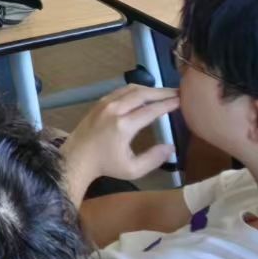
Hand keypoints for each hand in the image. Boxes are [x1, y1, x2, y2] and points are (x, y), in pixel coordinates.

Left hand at [63, 85, 179, 194]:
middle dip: (162, 92)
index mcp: (123, 126)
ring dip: (150, 89)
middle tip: (177, 92)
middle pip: (142, 94)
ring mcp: (105, 103)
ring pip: (131, 89)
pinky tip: (145, 93)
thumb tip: (171, 147)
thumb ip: (153, 159)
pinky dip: (136, 90)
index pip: (150, 110)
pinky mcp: (100, 102)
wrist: (77, 157)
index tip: (181, 101)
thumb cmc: (106, 165)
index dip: (167, 104)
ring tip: (164, 92)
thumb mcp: (132, 169)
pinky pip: (121, 90)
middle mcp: (114, 110)